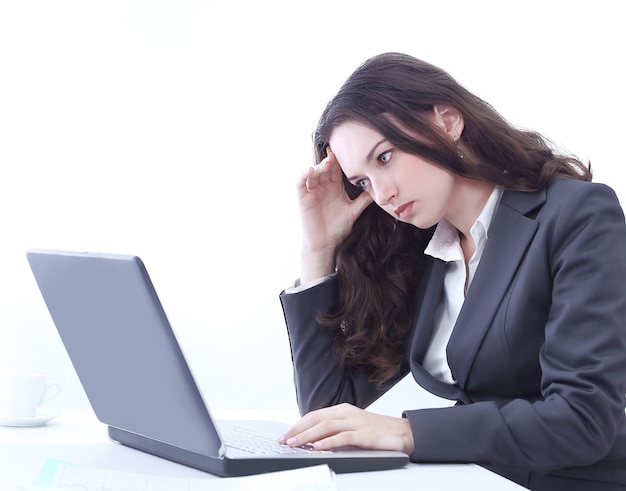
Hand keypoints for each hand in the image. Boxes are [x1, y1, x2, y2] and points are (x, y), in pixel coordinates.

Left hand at [277, 403, 414, 454]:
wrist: (403, 433)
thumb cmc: (377, 432)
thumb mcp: (353, 427)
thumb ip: (336, 430)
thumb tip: (313, 439)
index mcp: (343, 410)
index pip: (314, 415)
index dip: (298, 424)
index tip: (285, 434)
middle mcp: (347, 413)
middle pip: (316, 418)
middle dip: (297, 430)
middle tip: (283, 440)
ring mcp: (355, 422)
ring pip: (325, 426)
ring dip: (307, 436)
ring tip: (294, 444)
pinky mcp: (364, 433)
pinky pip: (342, 437)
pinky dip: (328, 442)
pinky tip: (318, 447)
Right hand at [297, 150, 372, 281]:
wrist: (325, 244)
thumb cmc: (337, 229)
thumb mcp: (353, 212)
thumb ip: (363, 200)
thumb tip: (378, 191)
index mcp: (334, 187)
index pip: (337, 169)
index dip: (340, 159)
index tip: (348, 149)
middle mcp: (322, 187)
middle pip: (325, 167)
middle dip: (330, 159)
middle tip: (337, 152)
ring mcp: (312, 191)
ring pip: (313, 172)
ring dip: (319, 166)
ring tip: (327, 163)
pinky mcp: (302, 198)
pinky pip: (300, 182)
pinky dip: (303, 174)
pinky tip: (311, 170)